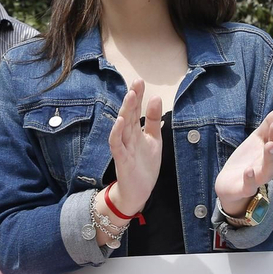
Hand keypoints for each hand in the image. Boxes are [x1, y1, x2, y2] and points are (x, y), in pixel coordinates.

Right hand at [107, 79, 163, 215]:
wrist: (138, 192)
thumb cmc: (144, 166)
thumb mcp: (153, 140)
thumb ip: (153, 120)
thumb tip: (156, 97)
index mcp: (136, 131)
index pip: (135, 110)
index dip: (137, 96)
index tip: (139, 81)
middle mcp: (128, 137)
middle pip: (128, 114)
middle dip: (132, 98)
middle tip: (136, 82)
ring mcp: (123, 147)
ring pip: (122, 126)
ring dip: (125, 111)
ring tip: (130, 96)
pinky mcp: (122, 160)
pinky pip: (116, 145)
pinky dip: (116, 133)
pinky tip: (120, 122)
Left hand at [215, 106, 272, 214]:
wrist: (230, 184)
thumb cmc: (248, 159)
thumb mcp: (257, 139)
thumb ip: (268, 125)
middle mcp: (269, 166)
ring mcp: (258, 178)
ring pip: (268, 170)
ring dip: (270, 158)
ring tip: (269, 145)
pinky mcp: (245, 189)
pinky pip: (249, 186)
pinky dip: (250, 179)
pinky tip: (248, 170)